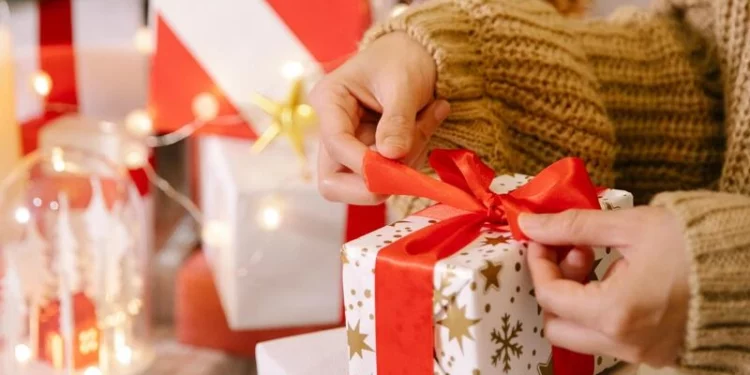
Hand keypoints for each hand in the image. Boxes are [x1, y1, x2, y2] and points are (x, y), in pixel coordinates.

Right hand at [310, 32, 449, 204]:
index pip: (335, 144)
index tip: (397, 162)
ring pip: (363, 182)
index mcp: (330, 101)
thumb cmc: (403, 58)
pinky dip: (412, 158)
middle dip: (372, 182)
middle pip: (332, 181)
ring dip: (402, 165)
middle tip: (408, 165)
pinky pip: (388, 174)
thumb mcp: (404, 83)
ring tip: (428, 120)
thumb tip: (392, 156)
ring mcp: (351, 146)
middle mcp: (332, 129)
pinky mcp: (370, 155)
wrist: (413, 52)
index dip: (363, 163)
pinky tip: (427, 123)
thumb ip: (398, 120)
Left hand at [520, 207, 689, 366]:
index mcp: (615, 312)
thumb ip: (572, 226)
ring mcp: (642, 353)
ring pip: (581, 335)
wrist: (748, 263)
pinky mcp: (655, 352)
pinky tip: (617, 278)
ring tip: (601, 262)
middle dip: (556, 286)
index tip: (544, 239)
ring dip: (576, 299)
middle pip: (558, 325)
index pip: (550, 295)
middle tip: (576, 253)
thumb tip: (531, 224)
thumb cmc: (693, 241)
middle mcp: (625, 343)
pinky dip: (600, 312)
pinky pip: (609, 339)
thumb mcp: (629, 225)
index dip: (539, 263)